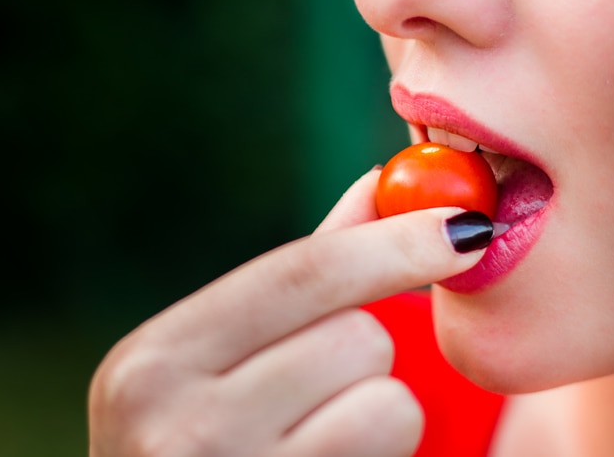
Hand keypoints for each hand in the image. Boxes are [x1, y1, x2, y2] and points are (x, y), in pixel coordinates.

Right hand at [88, 168, 486, 456]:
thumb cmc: (206, 426)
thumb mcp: (222, 350)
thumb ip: (305, 267)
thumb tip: (377, 182)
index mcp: (152, 361)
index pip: (300, 274)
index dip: (391, 244)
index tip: (461, 224)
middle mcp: (180, 426)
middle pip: (357, 337)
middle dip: (364, 348)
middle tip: (318, 381)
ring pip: (389, 401)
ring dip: (377, 406)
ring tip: (318, 432)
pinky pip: (392, 445)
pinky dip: (380, 448)